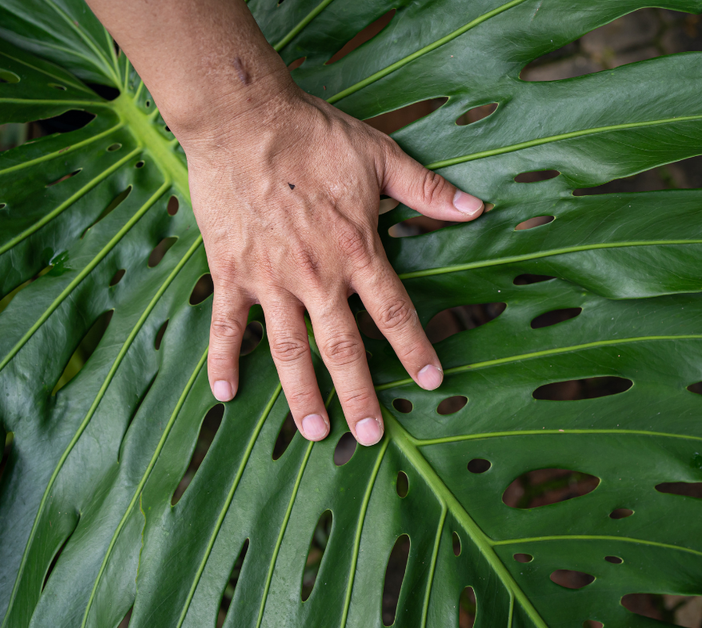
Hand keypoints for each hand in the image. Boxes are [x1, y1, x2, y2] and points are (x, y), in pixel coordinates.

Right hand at [178, 84, 483, 445]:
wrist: (242, 119)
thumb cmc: (314, 134)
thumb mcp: (381, 156)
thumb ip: (427, 191)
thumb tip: (477, 209)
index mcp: (357, 251)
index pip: (394, 313)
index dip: (415, 350)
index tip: (431, 382)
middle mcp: (317, 276)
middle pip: (343, 349)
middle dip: (359, 395)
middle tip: (369, 435)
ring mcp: (270, 279)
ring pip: (289, 351)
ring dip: (302, 395)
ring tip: (314, 432)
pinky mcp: (231, 273)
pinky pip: (226, 327)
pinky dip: (224, 361)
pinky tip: (226, 396)